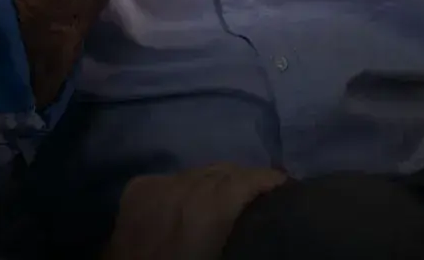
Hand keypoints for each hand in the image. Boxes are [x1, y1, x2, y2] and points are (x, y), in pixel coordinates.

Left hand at [104, 163, 290, 259]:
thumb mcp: (221, 256)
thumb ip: (239, 233)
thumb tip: (258, 225)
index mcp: (209, 209)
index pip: (245, 179)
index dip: (269, 178)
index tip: (285, 185)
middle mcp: (184, 187)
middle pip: (222, 171)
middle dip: (243, 180)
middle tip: (257, 196)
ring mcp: (158, 184)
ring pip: (196, 172)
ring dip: (212, 182)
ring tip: (222, 196)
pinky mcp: (138, 187)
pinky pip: (170, 178)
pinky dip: (182, 187)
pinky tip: (186, 201)